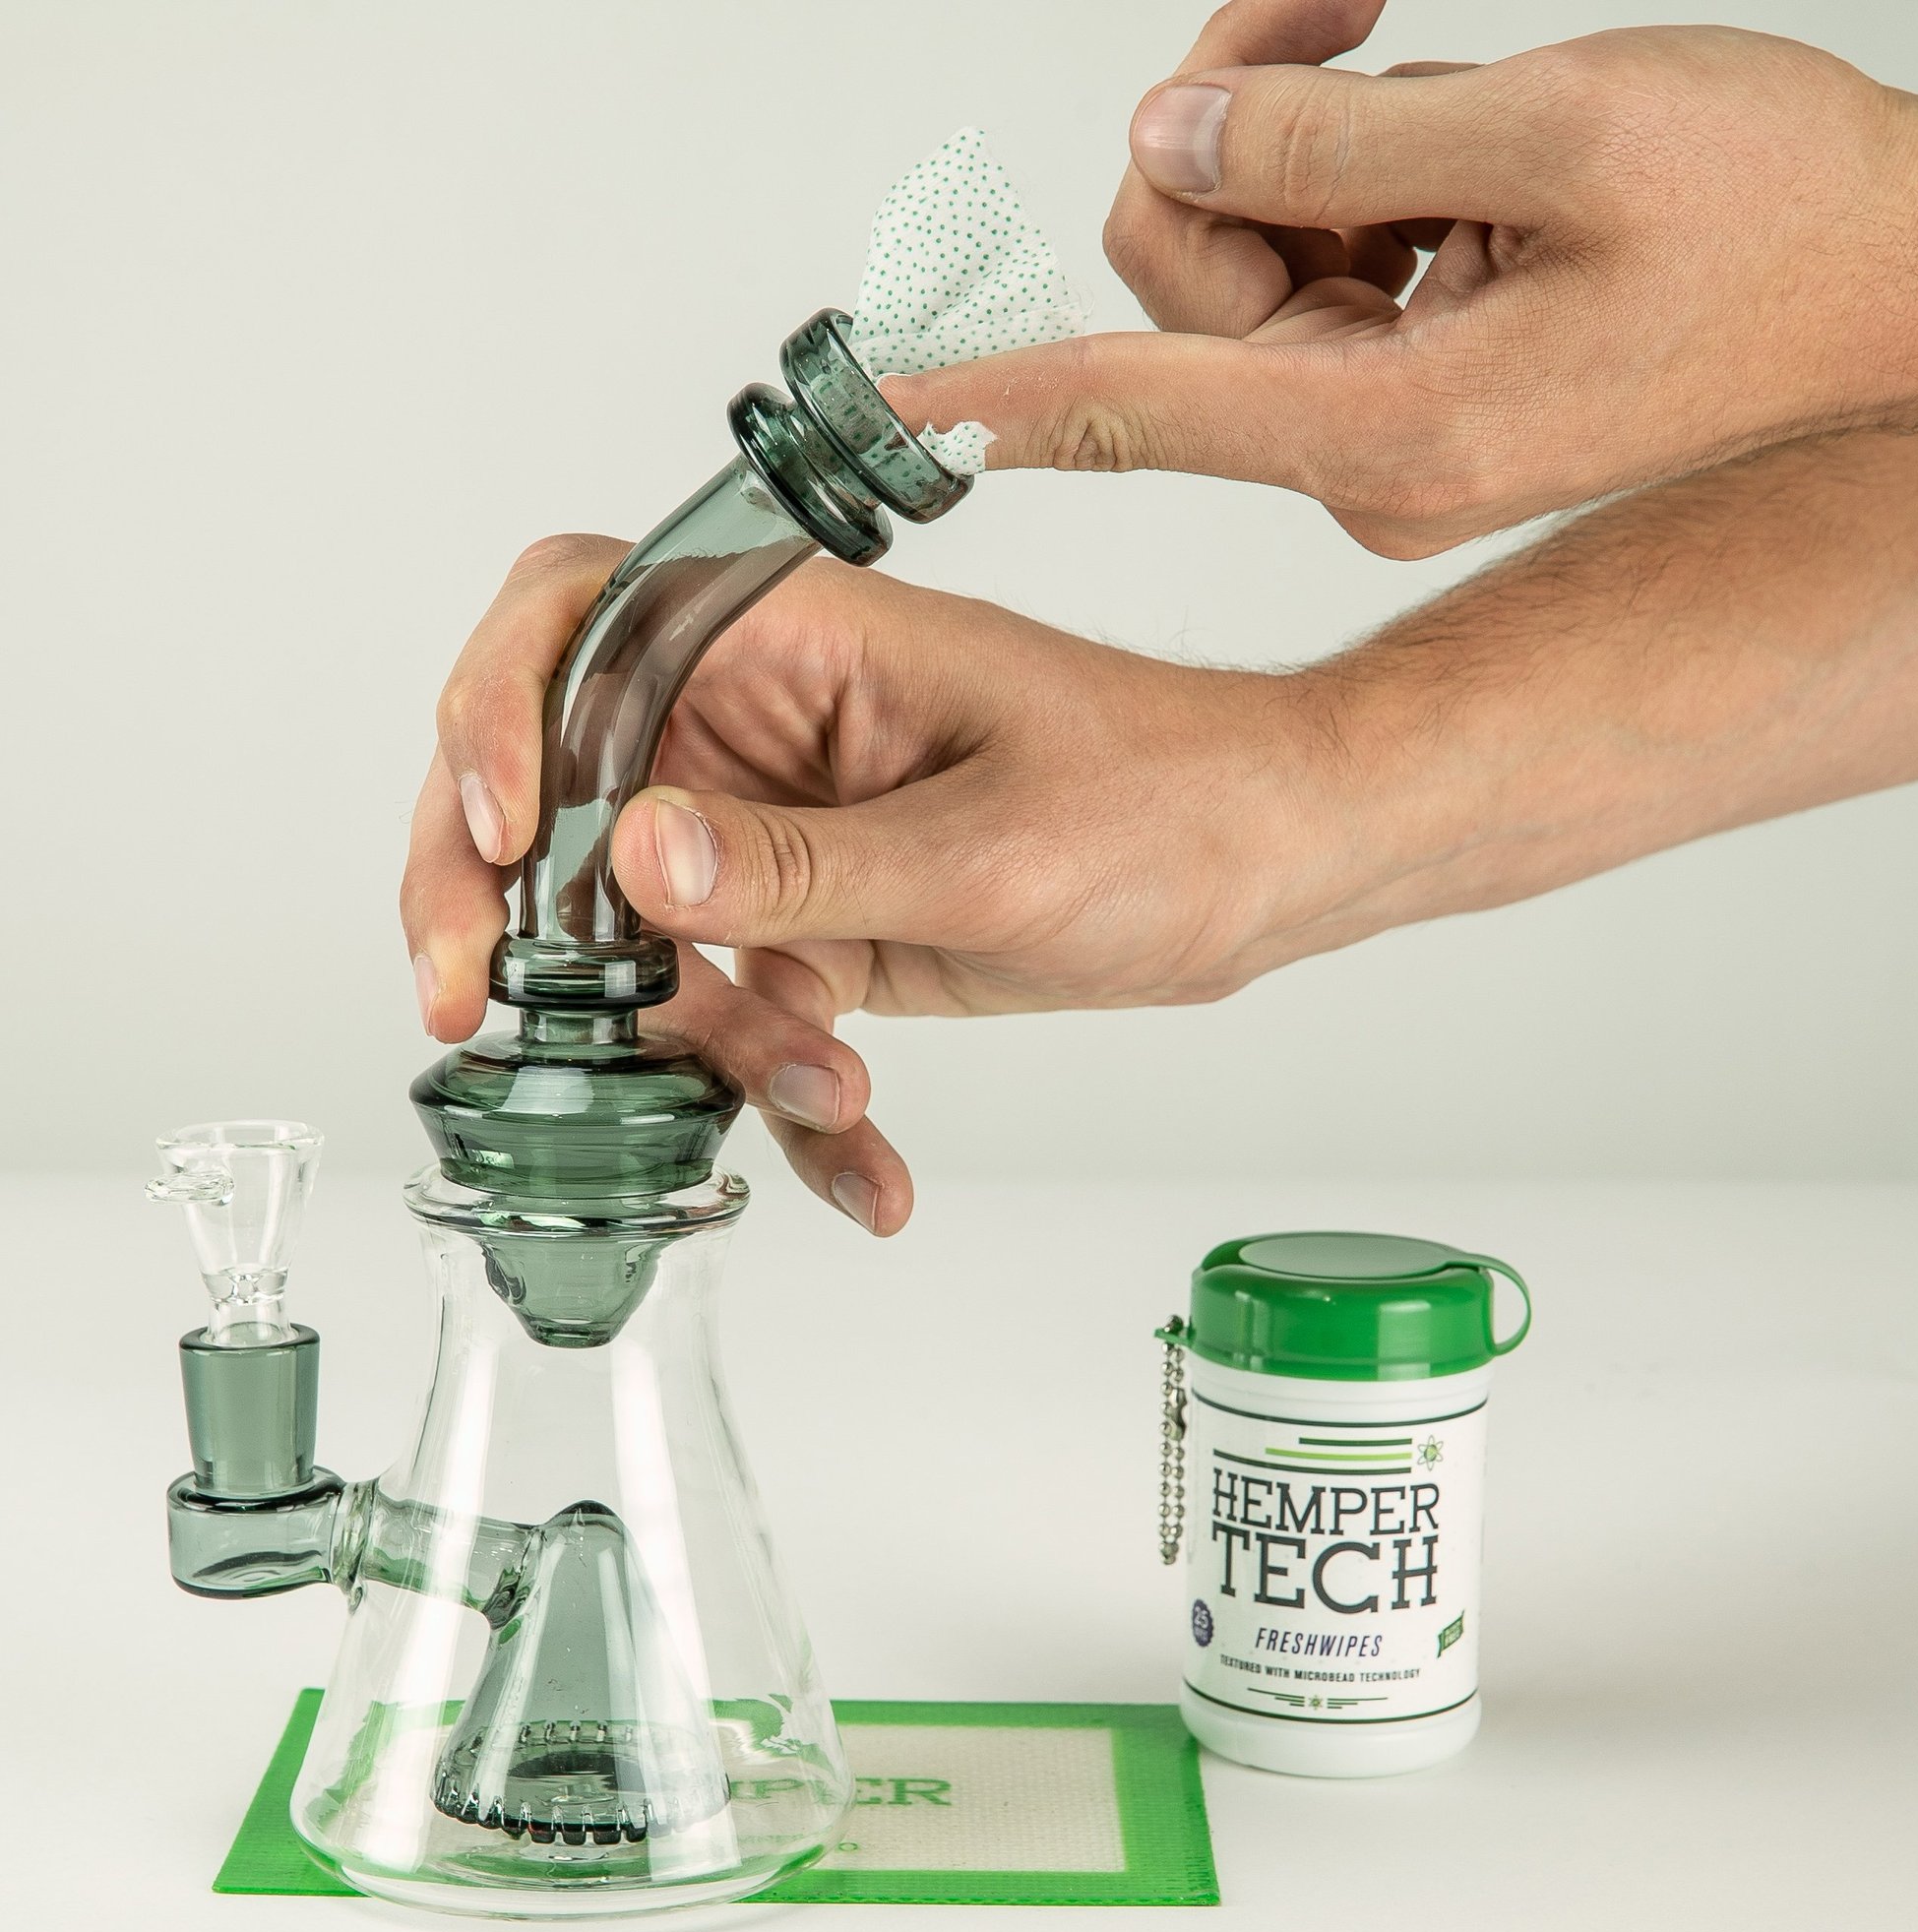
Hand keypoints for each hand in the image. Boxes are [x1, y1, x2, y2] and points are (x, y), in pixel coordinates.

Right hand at [402, 544, 1381, 1230]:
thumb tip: (634, 854)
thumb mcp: (988, 848)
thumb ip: (805, 865)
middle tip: (485, 1014)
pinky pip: (739, 1012)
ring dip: (705, 1040)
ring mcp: (776, 829)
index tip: (498, 831)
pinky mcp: (810, 922)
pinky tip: (861, 1160)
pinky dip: (780, 1094)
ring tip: (836, 1092)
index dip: (494, 710)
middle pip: (555, 792)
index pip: (577, 618)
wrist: (1264, 868)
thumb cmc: (1169, 803)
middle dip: (520, 916)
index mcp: (794, 637)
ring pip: (641, 936)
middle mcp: (759, 722)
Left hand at [882, 10, 1917, 553]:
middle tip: (1334, 13)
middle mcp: (1365, 450)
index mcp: (1390, 422)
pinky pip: (1318, 268)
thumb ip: (1337, 136)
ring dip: (1319, 141)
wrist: (1910, 288)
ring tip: (1455, 101)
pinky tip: (1462, 157)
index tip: (882, 411)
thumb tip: (1174, 131)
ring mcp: (1387, 429)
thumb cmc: (1785, 218)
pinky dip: (1366, 182)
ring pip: (1246, 257)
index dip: (998, 393)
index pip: (1140, 399)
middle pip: (1185, 273)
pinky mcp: (1414, 391)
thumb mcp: (1561, 130)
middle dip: (1238, 131)